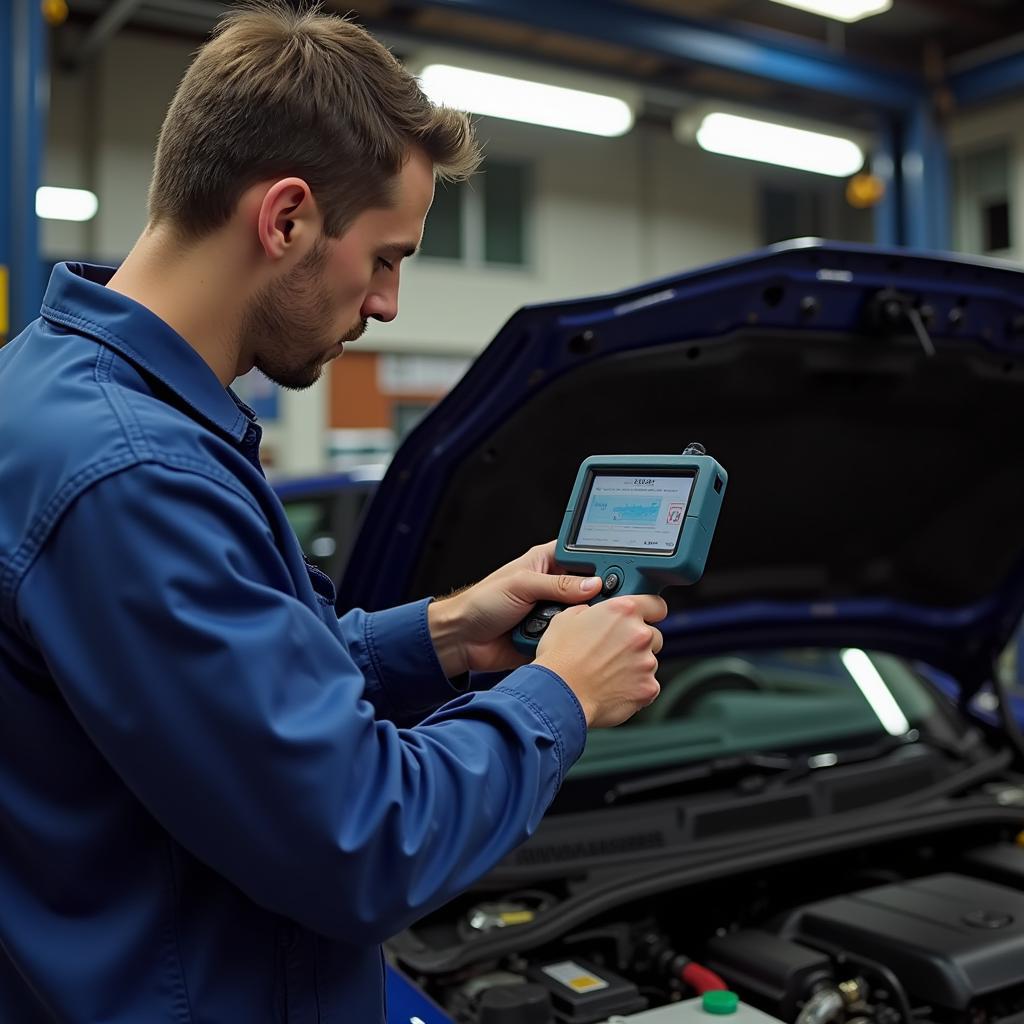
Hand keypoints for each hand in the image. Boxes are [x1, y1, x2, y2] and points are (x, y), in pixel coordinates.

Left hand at [427, 541, 602, 676]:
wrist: (462, 641)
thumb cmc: (482, 603)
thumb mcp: (521, 585)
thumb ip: (557, 584)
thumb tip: (592, 584)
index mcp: (546, 562)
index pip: (583, 554)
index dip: (600, 560)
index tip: (618, 570)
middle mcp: (554, 585)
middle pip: (590, 586)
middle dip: (598, 594)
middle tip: (608, 601)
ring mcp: (555, 611)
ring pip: (585, 613)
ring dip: (585, 619)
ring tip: (590, 622)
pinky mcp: (554, 635)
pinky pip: (574, 637)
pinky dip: (575, 639)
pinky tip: (579, 640)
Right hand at [534, 595, 666, 727]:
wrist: (560, 695)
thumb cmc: (560, 659)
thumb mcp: (565, 618)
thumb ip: (587, 610)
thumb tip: (590, 612)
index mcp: (623, 611)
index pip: (655, 604)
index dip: (650, 611)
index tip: (647, 618)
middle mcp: (639, 634)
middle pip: (653, 635)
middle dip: (637, 642)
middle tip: (614, 651)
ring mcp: (647, 662)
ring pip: (649, 662)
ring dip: (635, 666)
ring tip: (608, 673)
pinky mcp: (648, 688)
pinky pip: (648, 685)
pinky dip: (635, 687)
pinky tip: (613, 688)